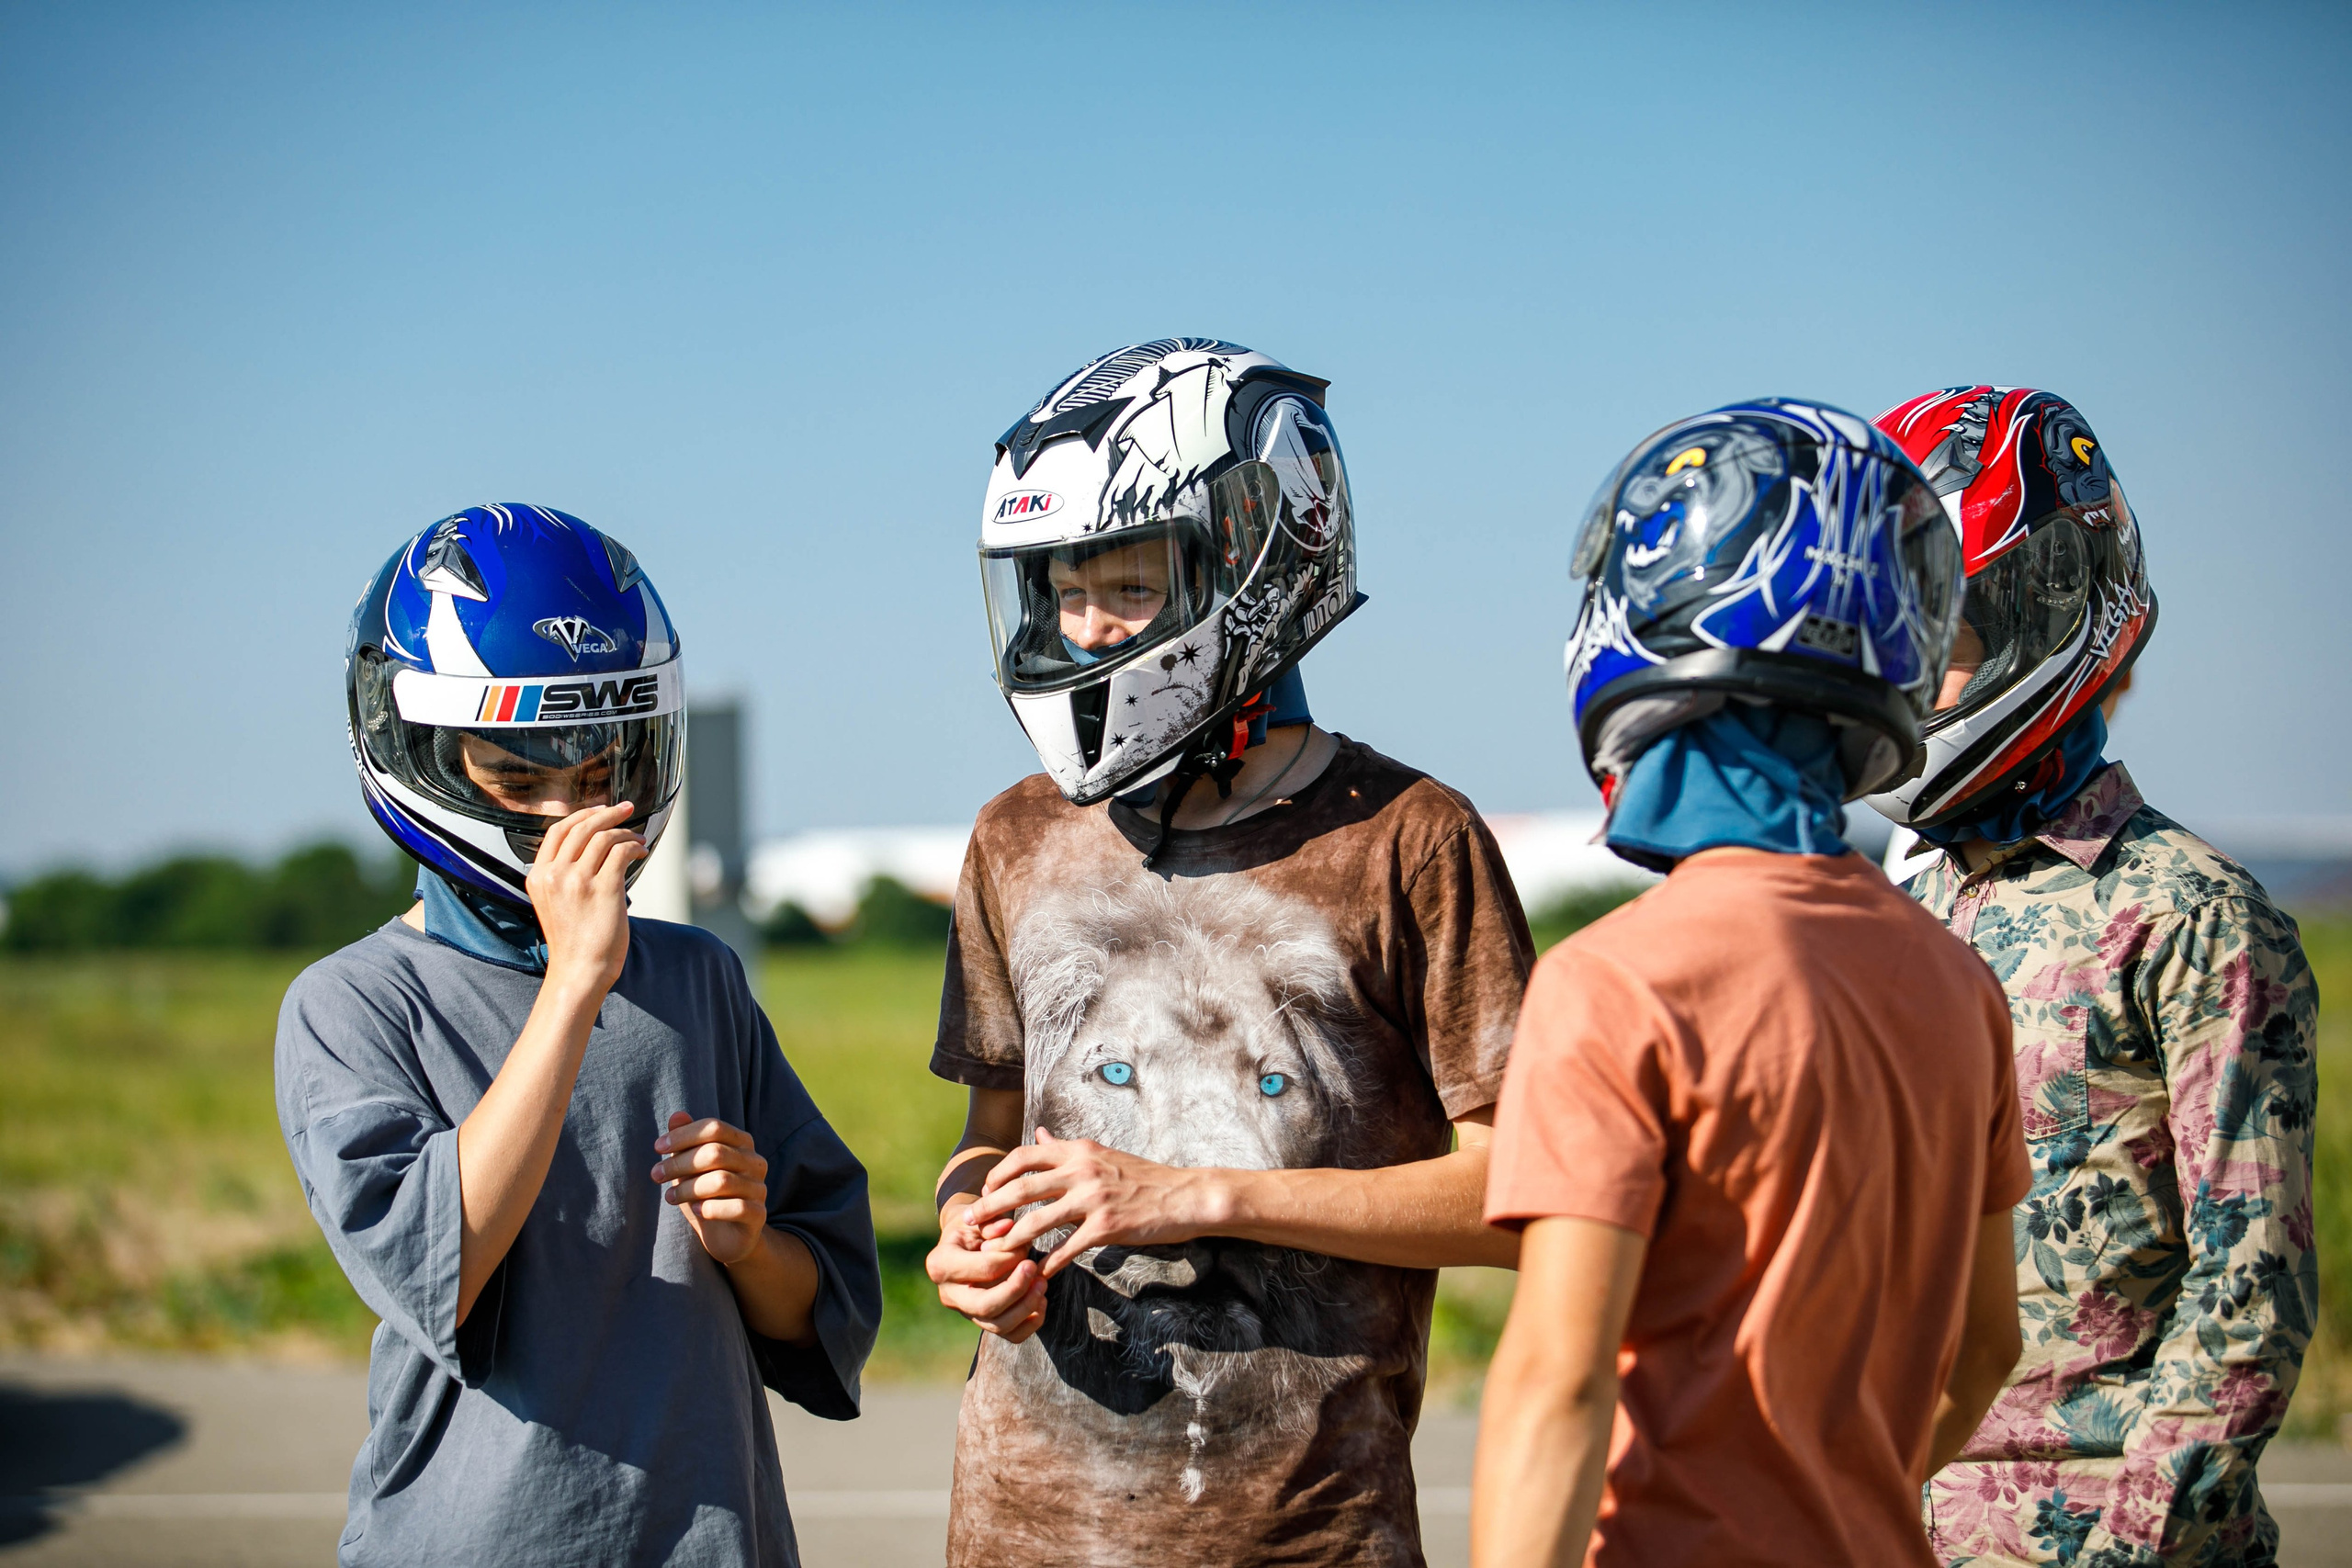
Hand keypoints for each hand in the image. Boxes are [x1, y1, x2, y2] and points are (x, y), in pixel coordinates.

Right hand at [527, 801, 644, 994]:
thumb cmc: (572, 940)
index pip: (557, 831)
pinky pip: (622, 852)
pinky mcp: (604, 889)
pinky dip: (634, 846)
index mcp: (538, 876)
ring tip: (638, 838)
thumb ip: (562, 874)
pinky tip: (640, 851)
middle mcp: (555, 875)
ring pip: (604, 837)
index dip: (581, 815)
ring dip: (626, 832)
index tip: (600, 809)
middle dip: (608, 814)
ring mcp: (578, 881)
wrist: (579, 970)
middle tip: (627, 808)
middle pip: (582, 828)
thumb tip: (592, 844)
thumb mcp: (553, 902)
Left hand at [651, 1112, 769, 1266]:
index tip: (657, 1147)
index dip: (683, 1135)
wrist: (727, 1236)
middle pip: (715, 1153)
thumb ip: (686, 1141)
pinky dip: (711, 1209)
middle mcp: (755, 1162)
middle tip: (656, 1175)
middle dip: (679, 1163)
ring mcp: (759, 1188)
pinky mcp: (759, 1214)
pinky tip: (696, 1211)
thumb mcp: (691, 1168)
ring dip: (688, 1189)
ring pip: (721, 1181)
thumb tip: (676, 1115)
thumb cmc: (705, 1195)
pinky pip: (736, 1207)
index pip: (714, 1128)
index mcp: (742, 1143)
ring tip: (670, 1197)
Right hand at [927, 1203, 1047, 1341]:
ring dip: (1026, 1307)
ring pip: (998, 1325)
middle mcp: (948, 1294)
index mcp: (941, 1264)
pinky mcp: (982, 1322)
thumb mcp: (979, 1216)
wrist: (964, 1241)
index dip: (1012, 1258)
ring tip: (1043, 1284)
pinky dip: (1030, 1323)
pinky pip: (1010, 1335)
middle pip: (985, 1306)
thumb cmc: (974, 1225)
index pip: (984, 1269)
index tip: (1026, 1244)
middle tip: (1036, 1269)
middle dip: (1017, 1290)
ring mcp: (964, 1312)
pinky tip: (1041, 1302)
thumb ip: (992, 1220)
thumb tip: (1008, 1227)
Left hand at [963, 1129, 1224, 1276]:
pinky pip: (1067, 1248)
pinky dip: (1049, 1263)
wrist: (1183, 1195)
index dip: (999, 1174)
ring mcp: (1094, 1198)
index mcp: (1078, 1150)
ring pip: (1038, 1220)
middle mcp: (1082, 1169)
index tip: (986, 1191)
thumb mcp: (1101, 1154)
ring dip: (1011, 1238)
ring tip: (994, 1252)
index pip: (1024, 1155)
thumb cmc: (1141, 1177)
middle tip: (972, 1223)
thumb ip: (1067, 1148)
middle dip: (991, 1207)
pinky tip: (1037, 1274)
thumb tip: (1041, 1133)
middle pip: (1022, 1188)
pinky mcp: (1106, 1226)